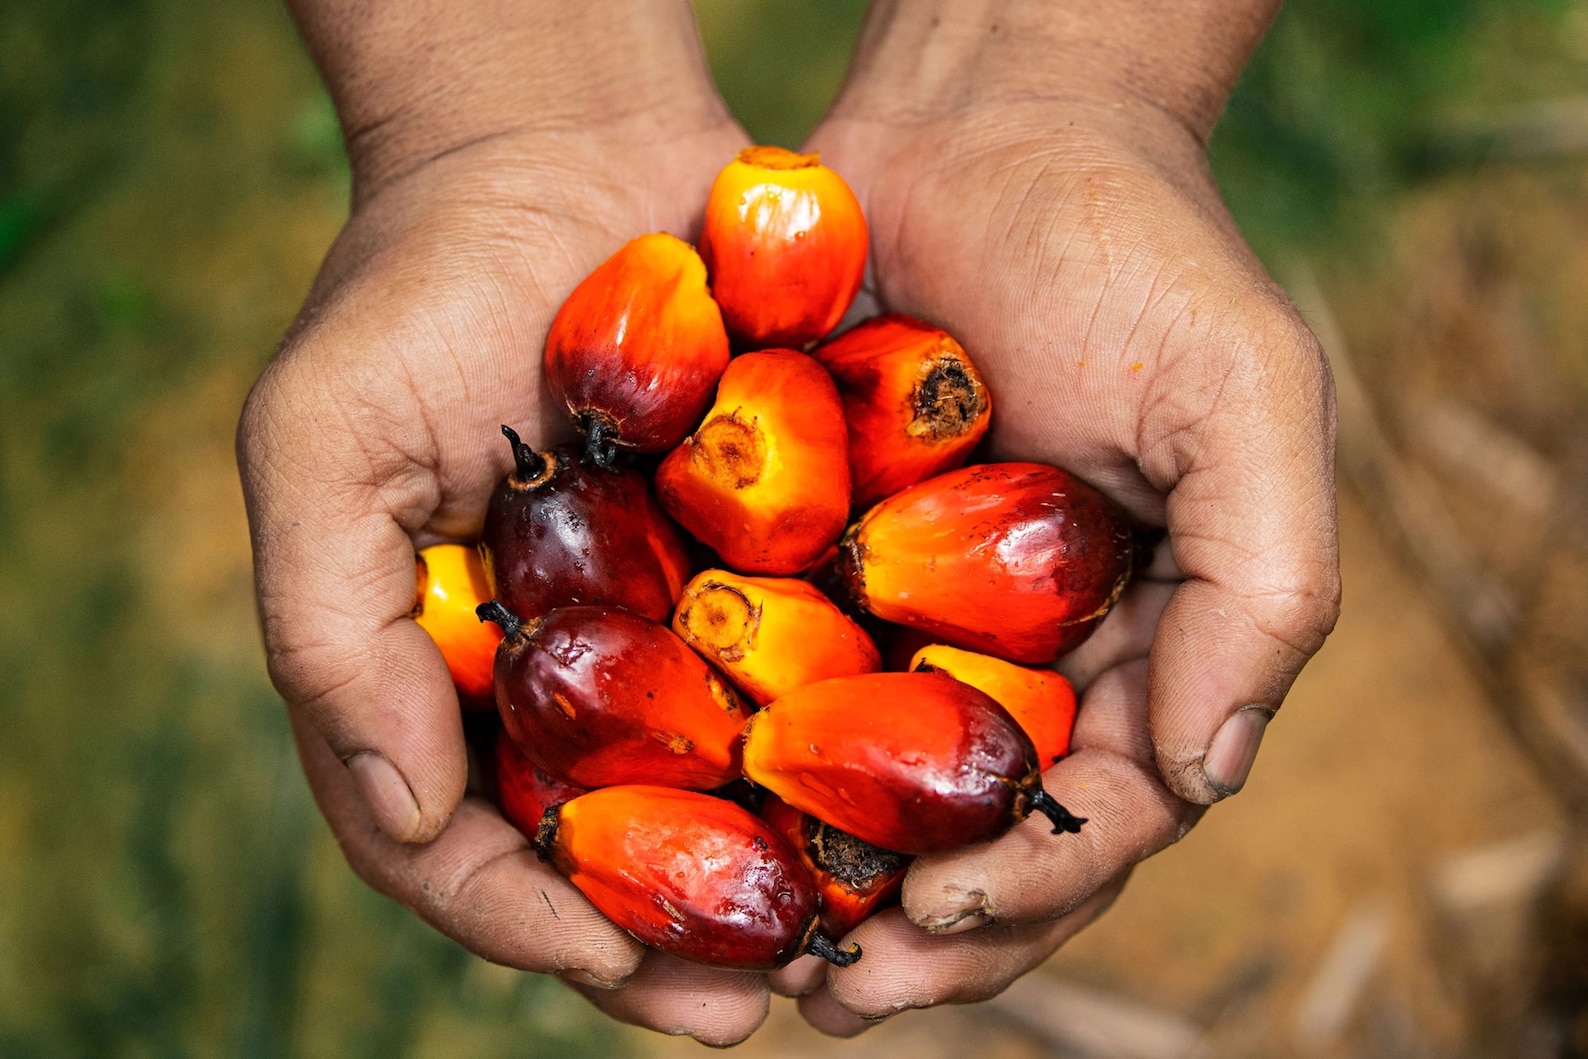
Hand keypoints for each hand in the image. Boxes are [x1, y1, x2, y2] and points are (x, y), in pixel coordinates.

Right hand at [238, 3, 775, 1040]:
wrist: (565, 143)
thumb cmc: (423, 284)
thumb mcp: (324, 445)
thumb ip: (330, 634)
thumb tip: (410, 823)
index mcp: (440, 672)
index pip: (462, 843)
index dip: (529, 919)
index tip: (613, 962)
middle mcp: (558, 668)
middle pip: (607, 845)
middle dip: (674, 937)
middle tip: (757, 998)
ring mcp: (665, 618)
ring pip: (718, 783)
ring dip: (778, 869)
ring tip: (853, 934)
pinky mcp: (762, 556)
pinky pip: (810, 666)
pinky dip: (853, 735)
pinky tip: (915, 784)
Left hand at [781, 41, 1340, 1035]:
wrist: (984, 126)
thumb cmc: (1133, 251)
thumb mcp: (1244, 399)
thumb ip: (1266, 587)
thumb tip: (1207, 776)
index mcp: (1141, 645)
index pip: (1097, 812)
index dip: (1030, 885)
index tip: (938, 922)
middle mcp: (1026, 653)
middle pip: (978, 833)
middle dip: (916, 928)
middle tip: (829, 993)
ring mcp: (913, 612)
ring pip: (868, 788)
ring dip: (816, 878)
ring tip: (750, 951)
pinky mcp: (816, 558)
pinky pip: (779, 676)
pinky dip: (742, 753)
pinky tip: (683, 810)